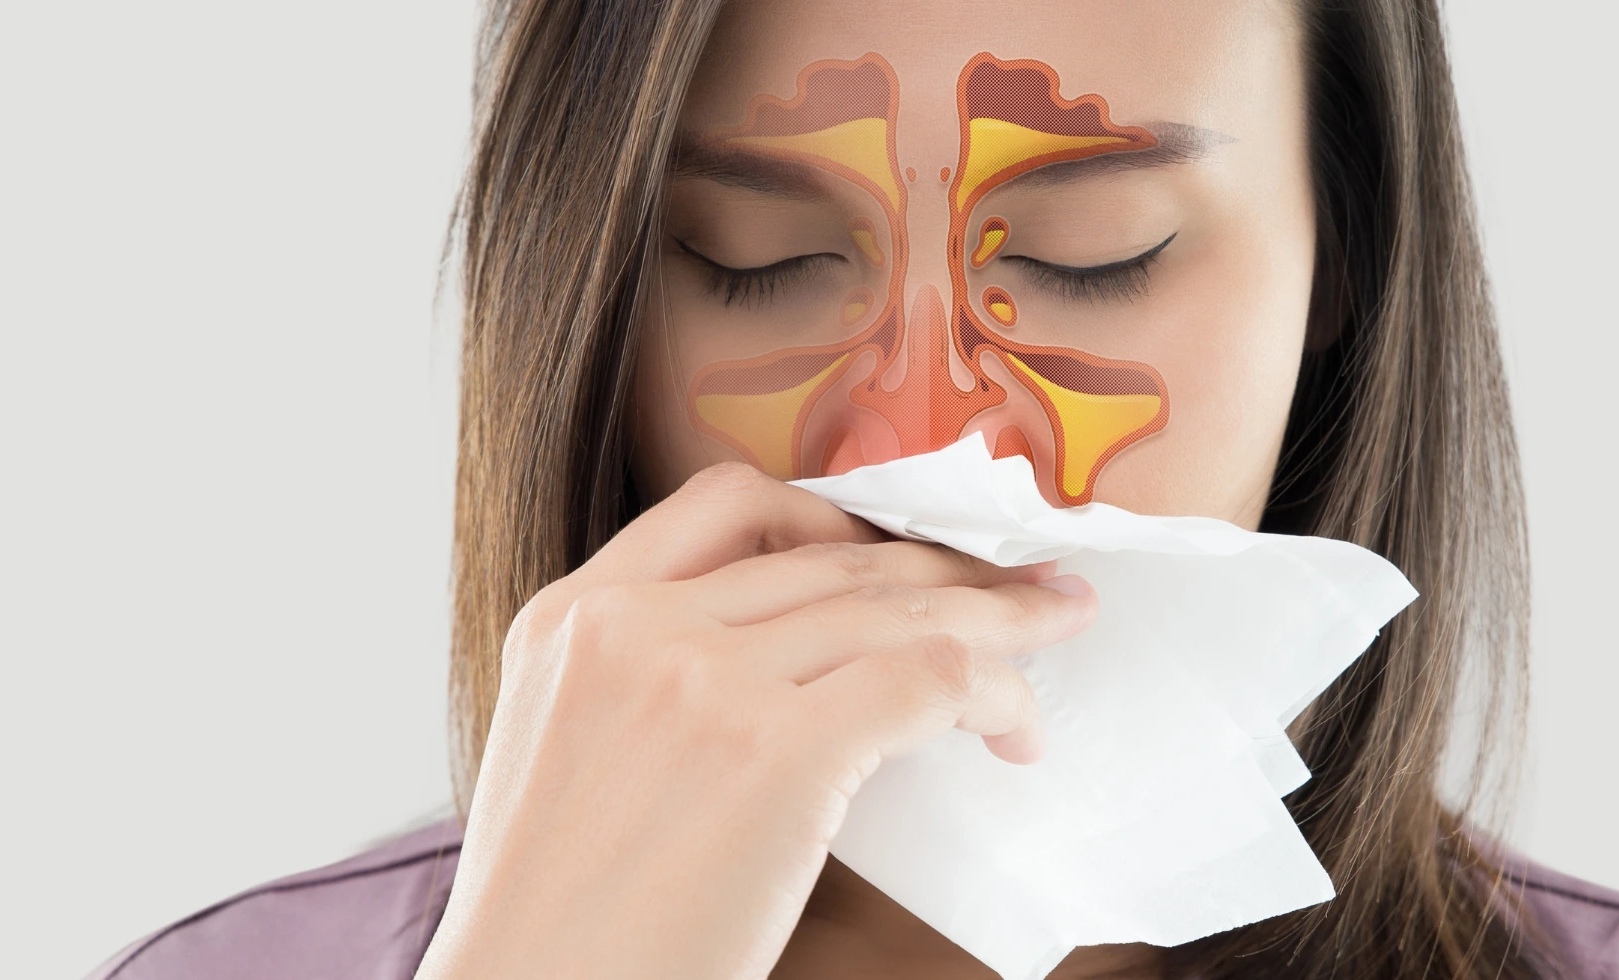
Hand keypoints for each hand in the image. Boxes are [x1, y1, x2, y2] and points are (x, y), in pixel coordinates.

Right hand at [415, 463, 1097, 979]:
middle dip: (945, 567)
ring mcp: (704, 682)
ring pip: (895, 610)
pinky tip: (1016, 728)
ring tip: (1053, 632)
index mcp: (570, 618)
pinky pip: (928, 682)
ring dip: (996, 621)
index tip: (901, 553)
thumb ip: (649, 680)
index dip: (838, 521)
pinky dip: (995, 694)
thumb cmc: (566, 923)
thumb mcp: (564, 751)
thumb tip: (796, 664)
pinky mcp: (777, 751)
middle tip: (1024, 584)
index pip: (726, 506)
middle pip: (832, 561)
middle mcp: (633, 628)